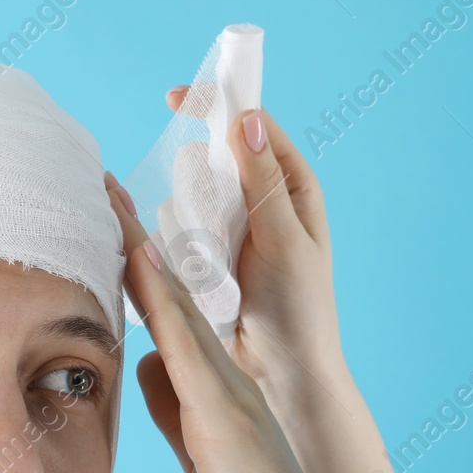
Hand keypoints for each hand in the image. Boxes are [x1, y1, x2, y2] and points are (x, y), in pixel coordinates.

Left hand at [104, 172, 345, 472]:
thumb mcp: (199, 462)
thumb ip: (174, 414)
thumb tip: (146, 372)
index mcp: (214, 394)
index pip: (166, 319)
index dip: (137, 272)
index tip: (108, 227)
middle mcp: (223, 380)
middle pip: (171, 295)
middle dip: (135, 239)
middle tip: (101, 185)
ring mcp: (226, 393)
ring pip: (177, 305)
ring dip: (142, 250)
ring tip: (109, 196)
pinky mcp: (223, 416)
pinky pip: (185, 343)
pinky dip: (162, 298)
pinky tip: (139, 259)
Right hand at [165, 87, 343, 408]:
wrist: (279, 375)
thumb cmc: (298, 309)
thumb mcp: (286, 241)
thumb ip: (264, 183)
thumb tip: (246, 121)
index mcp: (291, 186)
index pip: (252, 128)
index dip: (218, 106)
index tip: (178, 98)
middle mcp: (258, 201)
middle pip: (212, 160)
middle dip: (201, 181)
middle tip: (218, 228)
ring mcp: (227, 228)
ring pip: (187, 195)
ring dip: (190, 219)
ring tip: (215, 264)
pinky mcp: (201, 256)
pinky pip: (174, 231)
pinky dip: (174, 242)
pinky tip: (192, 270)